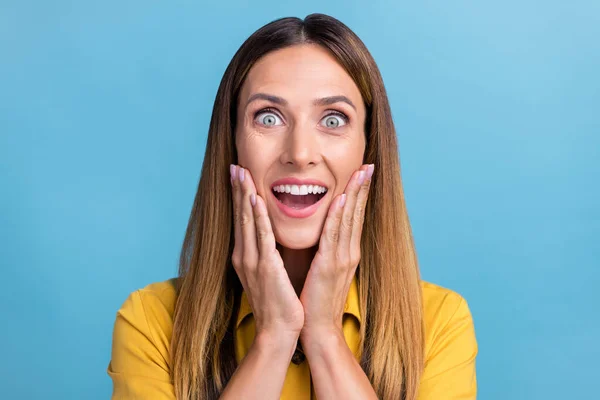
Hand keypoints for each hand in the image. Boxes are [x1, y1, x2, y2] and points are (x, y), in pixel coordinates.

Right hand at [230, 165, 304, 339]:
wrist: (278, 331)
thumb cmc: (278, 304)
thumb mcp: (269, 274)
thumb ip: (266, 255)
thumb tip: (269, 240)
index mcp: (246, 257)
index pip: (242, 221)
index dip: (239, 197)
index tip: (239, 176)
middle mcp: (244, 256)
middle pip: (240, 216)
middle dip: (237, 190)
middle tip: (235, 166)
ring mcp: (252, 261)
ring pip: (248, 221)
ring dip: (244, 195)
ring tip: (241, 173)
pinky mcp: (265, 268)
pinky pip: (261, 237)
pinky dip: (257, 217)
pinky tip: (255, 200)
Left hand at [299, 164, 373, 340]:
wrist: (318, 328)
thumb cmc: (317, 300)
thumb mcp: (325, 270)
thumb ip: (328, 250)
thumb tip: (324, 233)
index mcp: (347, 252)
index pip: (354, 217)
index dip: (359, 194)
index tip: (363, 173)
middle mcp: (349, 252)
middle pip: (357, 214)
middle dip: (362, 188)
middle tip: (368, 164)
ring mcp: (342, 258)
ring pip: (349, 220)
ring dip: (355, 194)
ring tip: (361, 173)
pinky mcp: (329, 266)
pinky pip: (333, 236)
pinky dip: (338, 216)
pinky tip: (341, 199)